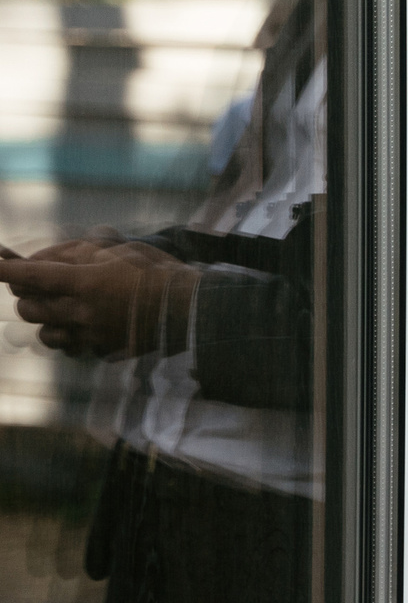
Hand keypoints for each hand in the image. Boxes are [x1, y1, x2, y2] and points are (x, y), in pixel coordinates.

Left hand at [0, 238, 197, 359]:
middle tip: (38, 284)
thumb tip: (47, 260)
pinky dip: (69, 337)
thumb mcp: (123, 251)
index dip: (4, 269)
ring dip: (44, 320)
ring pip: (44, 334)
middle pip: (29, 309)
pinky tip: (82, 327)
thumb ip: (81, 254)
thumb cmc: (161, 273)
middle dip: (26, 295)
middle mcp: (82, 313)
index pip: (32, 275)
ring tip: (60, 309)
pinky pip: (71, 348)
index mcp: (86, 282)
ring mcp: (91, 336)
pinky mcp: (102, 351)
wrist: (194, 312)